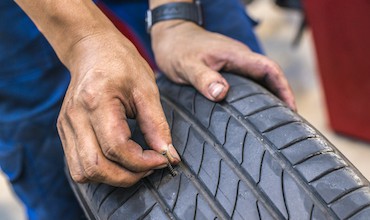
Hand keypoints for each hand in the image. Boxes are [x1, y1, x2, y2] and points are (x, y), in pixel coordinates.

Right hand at [57, 31, 179, 186]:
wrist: (92, 49)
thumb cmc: (122, 64)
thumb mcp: (147, 89)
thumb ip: (157, 125)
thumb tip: (169, 156)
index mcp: (96, 101)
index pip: (116, 148)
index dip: (142, 162)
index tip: (163, 160)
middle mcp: (75, 117)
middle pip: (96, 167)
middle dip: (128, 177)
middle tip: (150, 167)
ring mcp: (66, 125)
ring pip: (83, 172)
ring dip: (112, 178)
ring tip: (135, 166)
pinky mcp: (64, 131)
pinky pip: (78, 165)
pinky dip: (99, 172)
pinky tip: (117, 161)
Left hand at [151, 21, 295, 110]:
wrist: (170, 34)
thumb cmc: (177, 48)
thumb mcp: (186, 65)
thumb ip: (203, 78)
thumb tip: (222, 93)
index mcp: (236, 55)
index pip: (269, 70)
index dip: (284, 89)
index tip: (291, 110)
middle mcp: (239, 58)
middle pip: (269, 77)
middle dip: (281, 97)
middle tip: (284, 123)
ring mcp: (234, 62)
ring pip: (258, 80)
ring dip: (268, 97)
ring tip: (271, 121)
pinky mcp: (227, 67)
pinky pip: (246, 81)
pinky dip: (253, 95)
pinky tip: (250, 109)